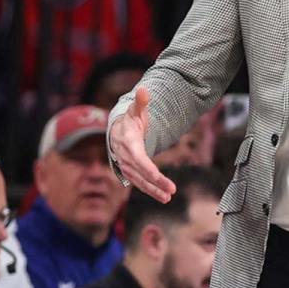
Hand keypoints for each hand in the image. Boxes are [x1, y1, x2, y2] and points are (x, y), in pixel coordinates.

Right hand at [108, 88, 177, 202]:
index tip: (157, 176)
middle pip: (140, 173)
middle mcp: (125, 157)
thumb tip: (144, 89)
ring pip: (140, 181)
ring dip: (154, 191)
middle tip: (171, 190)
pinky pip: (140, 184)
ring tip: (168, 197)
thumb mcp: (135, 110)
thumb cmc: (130, 120)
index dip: (147, 168)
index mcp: (128, 142)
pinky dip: (151, 191)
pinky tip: (164, 197)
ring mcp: (126, 167)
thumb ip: (141, 102)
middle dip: (155, 182)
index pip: (138, 158)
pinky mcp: (130, 173)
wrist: (117, 131)